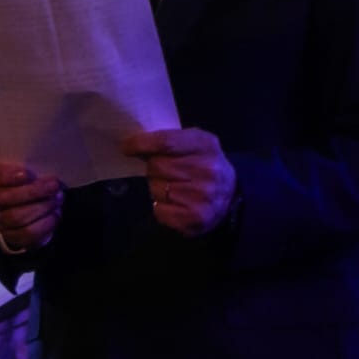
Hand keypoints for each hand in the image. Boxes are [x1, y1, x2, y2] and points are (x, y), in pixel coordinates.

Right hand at [0, 159, 64, 251]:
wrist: (29, 202)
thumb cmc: (28, 177)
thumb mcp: (27, 163)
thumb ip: (31, 160)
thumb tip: (50, 158)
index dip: (5, 175)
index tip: (28, 174)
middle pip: (1, 199)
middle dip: (32, 192)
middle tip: (54, 185)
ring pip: (15, 218)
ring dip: (41, 207)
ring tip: (57, 199)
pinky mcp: (12, 236)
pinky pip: (27, 234)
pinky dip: (45, 224)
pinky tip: (55, 214)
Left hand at [122, 127, 236, 236]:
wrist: (231, 196)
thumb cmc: (204, 164)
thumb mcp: (194, 143)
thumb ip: (168, 140)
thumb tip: (133, 143)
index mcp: (205, 145)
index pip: (166, 142)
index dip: (141, 144)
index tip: (127, 147)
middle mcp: (207, 170)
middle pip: (157, 166)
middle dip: (153, 168)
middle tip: (163, 172)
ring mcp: (202, 196)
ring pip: (156, 189)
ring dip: (157, 188)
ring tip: (172, 187)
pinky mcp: (195, 218)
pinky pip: (159, 210)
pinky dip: (161, 207)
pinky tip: (174, 203)